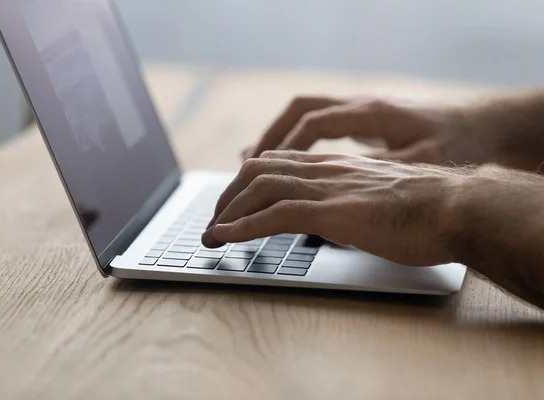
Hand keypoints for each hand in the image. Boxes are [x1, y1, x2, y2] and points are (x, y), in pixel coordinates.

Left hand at [202, 151, 465, 266]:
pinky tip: (223, 238)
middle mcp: (325, 169)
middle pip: (258, 170)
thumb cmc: (425, 210)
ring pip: (258, 187)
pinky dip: (241, 226)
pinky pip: (273, 214)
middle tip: (214, 219)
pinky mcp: (331, 211)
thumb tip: (334, 219)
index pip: (277, 163)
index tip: (233, 201)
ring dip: (227, 211)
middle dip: (228, 194)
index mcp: (335, 165)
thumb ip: (350, 201)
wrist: (456, 207)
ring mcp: (326, 188)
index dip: (247, 179)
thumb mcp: (377, 199)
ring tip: (211, 232)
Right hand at [243, 96, 497, 165]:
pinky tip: (281, 166)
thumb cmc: (458, 144)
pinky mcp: (362, 124)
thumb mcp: (423, 165)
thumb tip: (336, 205)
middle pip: (299, 112)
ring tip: (247, 172)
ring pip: (303, 116)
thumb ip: (377, 178)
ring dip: (275, 142)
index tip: (261, 178)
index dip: (284, 149)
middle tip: (240, 175)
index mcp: (372, 113)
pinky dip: (293, 145)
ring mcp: (360, 112)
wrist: (483, 127)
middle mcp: (360, 106)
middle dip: (267, 142)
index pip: (314, 122)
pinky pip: (316, 128)